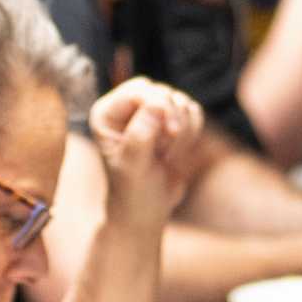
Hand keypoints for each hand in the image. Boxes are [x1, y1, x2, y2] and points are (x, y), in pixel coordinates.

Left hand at [87, 78, 204, 236]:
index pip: (140, 91)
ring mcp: (150, 112)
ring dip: (183, 132)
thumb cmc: (131, 193)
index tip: (171, 132)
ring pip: (181, 101)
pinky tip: (176, 154)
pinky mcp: (172, 120)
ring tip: (166, 157)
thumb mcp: (132, 168)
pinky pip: (194, 111)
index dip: (159, 106)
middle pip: (162, 92)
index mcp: (107, 114)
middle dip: (172, 121)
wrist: (146, 211)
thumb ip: (140, 136)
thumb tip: (157, 105)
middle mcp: (126, 107)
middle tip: (165, 153)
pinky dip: (193, 132)